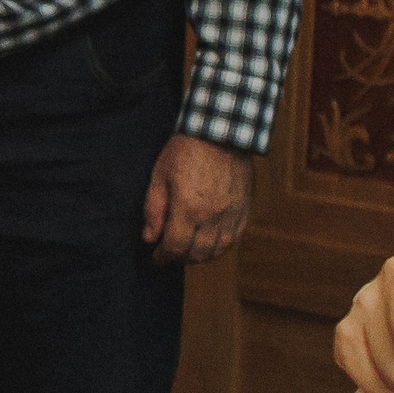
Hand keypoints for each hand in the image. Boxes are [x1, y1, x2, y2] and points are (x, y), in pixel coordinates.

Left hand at [141, 133, 253, 264]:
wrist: (220, 133)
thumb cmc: (185, 152)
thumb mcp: (159, 177)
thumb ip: (153, 210)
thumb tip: (149, 238)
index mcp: (187, 209)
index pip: (175, 246)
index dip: (163, 256)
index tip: (157, 257)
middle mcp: (212, 217)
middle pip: (196, 253)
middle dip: (180, 259)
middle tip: (170, 255)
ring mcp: (231, 215)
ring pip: (218, 250)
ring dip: (200, 257)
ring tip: (188, 252)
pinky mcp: (244, 209)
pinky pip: (234, 239)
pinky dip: (220, 247)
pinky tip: (209, 244)